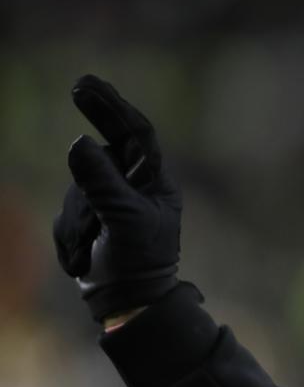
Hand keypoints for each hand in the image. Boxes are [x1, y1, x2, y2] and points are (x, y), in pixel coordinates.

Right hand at [53, 75, 181, 321]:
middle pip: (101, 151)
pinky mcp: (89, 220)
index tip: (86, 84)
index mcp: (154, 182)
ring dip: (77, 219)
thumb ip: (102, 183)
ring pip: (76, 188)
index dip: (113, 106)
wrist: (128, 302)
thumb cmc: (140, 261)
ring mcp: (109, 202)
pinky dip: (68, 236)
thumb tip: (77, 142)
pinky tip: (82, 257)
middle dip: (92, 131)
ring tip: (92, 246)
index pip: (136, 135)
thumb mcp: (124, 220)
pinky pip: (65, 215)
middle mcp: (134, 186)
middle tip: (78, 86)